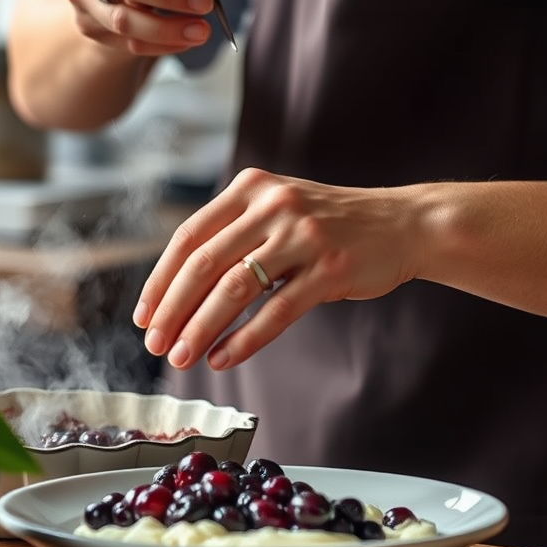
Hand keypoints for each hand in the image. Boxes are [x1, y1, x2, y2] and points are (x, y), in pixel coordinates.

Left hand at [133, 168, 418, 370]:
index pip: (188, 236)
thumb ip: (233, 233)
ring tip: (182, 355)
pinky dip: (244, 340)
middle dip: (172, 309)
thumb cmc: (328, 223)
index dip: (160, 279)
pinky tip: (222, 358)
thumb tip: (176, 289)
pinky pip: (276, 311)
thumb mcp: (276, 207)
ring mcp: (302, 236)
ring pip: (235, 289)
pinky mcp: (329, 269)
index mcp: (250, 188)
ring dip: (201, 328)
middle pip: (204, 263)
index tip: (144, 315)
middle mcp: (272, 205)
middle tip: (155, 343)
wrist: (403, 223)